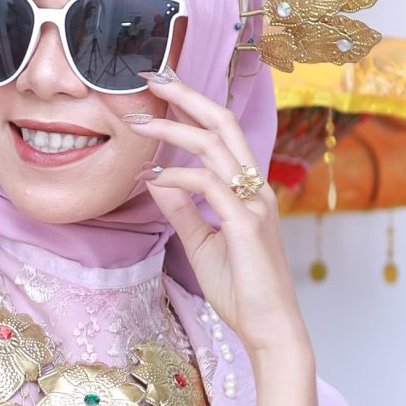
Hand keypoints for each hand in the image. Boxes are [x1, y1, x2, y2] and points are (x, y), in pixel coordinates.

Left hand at [126, 77, 308, 363]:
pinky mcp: (246, 226)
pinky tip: (154, 177)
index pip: (222, 134)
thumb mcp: (201, 243)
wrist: (269, 329)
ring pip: (216, 146)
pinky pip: (210, 186)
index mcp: (249, 191)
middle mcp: (256, 189)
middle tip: (151, 76)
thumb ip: (182, 209)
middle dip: (187, 95)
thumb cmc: (241, 290)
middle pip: (224, 124)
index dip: (193, 107)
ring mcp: (254, 205)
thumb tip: (157, 178)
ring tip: (136, 123)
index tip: (160, 90)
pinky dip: (179, 176)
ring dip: (172, 129)